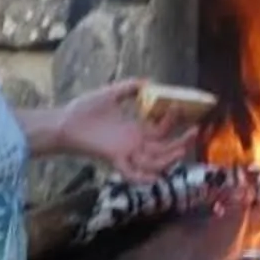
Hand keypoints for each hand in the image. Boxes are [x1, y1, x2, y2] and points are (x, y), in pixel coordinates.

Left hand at [62, 78, 196, 180]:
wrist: (64, 121)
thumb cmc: (84, 110)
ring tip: (183, 147)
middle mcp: (132, 144)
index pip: (160, 132)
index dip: (172, 122)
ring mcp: (125, 152)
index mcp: (133, 131)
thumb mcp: (111, 94)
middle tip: (195, 131)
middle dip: (181, 143)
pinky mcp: (114, 157)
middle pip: (163, 150)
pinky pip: (132, 173)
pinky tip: (157, 176)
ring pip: (154, 163)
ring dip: (170, 158)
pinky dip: (144, 177)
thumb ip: (129, 88)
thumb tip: (148, 81)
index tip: (181, 107)